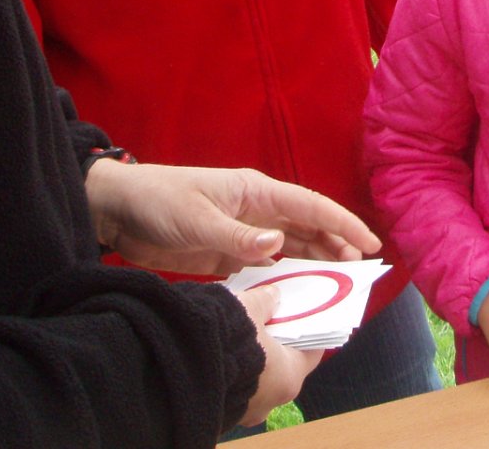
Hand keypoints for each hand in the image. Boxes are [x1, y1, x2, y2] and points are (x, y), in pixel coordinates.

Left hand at [85, 162, 380, 275]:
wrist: (118, 211)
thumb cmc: (159, 202)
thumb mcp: (197, 220)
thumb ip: (237, 237)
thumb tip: (278, 246)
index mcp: (255, 191)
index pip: (310, 206)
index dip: (343, 223)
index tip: (370, 244)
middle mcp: (256, 209)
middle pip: (307, 228)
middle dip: (336, 247)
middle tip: (360, 274)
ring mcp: (243, 231)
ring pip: (291, 247)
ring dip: (314, 264)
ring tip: (339, 286)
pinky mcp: (226, 253)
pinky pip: (265, 266)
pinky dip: (283, 279)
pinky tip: (296, 296)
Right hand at [235, 284, 322, 425]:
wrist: (181, 369)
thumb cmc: (227, 338)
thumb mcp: (249, 309)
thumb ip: (265, 301)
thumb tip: (273, 295)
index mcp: (289, 377)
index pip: (311, 352)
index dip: (307, 330)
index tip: (301, 315)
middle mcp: (271, 401)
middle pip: (283, 367)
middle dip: (276, 344)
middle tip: (268, 319)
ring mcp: (246, 410)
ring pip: (258, 379)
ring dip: (253, 358)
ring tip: (241, 331)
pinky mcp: (221, 412)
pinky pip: (235, 386)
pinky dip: (233, 369)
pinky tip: (223, 348)